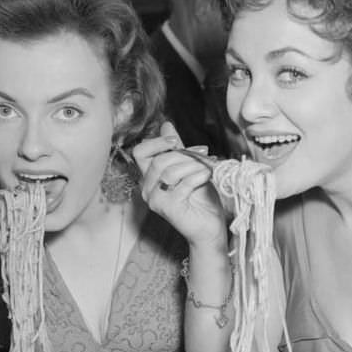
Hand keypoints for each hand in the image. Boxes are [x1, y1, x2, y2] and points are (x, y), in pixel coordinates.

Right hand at [132, 121, 227, 248]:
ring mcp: (155, 200)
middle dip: (184, 155)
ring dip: (193, 166)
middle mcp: (148, 189)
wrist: (210, 226)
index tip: (176, 141)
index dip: (157, 143)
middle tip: (204, 154)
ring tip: (208, 168)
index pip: (140, 152)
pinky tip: (208, 176)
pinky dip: (197, 176)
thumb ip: (177, 149)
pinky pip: (182, 184)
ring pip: (169, 171)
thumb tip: (166, 125)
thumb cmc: (201, 199)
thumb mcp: (190, 167)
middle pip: (158, 161)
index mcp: (150, 178)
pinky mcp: (168, 209)